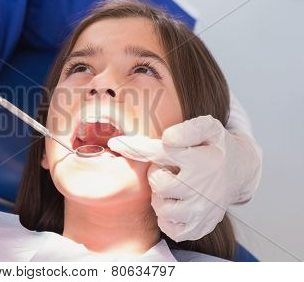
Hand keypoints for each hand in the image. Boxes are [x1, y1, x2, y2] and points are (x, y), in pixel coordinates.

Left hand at [108, 115, 261, 241]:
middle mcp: (202, 188)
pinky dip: (167, 218)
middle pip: (158, 183)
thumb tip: (167, 139)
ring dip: (161, 197)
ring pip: (162, 208)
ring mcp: (202, 211)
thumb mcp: (209, 128)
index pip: (159, 153)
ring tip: (174, 186)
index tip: (115, 143)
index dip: (134, 147)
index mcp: (201, 160)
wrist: (240, 171)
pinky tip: (176, 203)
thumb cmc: (215, 147)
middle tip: (169, 169)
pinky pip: (170, 228)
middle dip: (157, 174)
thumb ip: (189, 129)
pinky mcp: (200, 227)